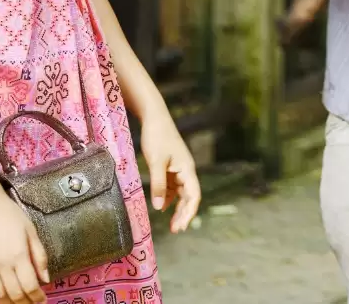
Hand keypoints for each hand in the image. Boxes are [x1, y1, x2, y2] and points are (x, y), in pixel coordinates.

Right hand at [0, 172, 49, 302]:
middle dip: (25, 302)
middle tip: (32, 303)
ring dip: (8, 301)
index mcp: (18, 255)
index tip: (42, 300)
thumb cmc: (10, 214)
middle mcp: (2, 264)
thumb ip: (39, 255)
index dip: (37, 297)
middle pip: (14, 294)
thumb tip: (45, 278)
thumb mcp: (31, 230)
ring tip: (17, 301)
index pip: (29, 286)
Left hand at [140, 112, 201, 232]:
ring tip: (170, 224)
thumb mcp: (156, 162)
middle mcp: (186, 170)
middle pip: (189, 197)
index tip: (181, 227)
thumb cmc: (157, 137)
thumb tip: (160, 207)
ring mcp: (179, 168)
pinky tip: (162, 206)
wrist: (154, 117)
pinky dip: (169, 197)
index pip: (194, 196)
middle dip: (184, 214)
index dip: (189, 213)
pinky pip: (173, 186)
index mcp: (187, 169)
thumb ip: (159, 185)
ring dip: (177, 208)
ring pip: (181, 193)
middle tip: (175, 230)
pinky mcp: (170, 166)